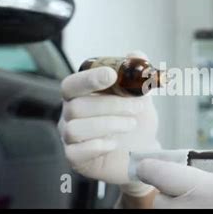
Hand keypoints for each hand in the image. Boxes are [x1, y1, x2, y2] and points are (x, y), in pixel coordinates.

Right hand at [58, 52, 159, 196]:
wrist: (142, 153)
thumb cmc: (135, 123)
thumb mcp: (141, 97)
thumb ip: (138, 75)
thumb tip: (136, 54)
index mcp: (81, 96)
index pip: (72, 84)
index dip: (89, 79)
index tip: (111, 75)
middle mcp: (70, 116)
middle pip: (77, 106)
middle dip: (111, 105)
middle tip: (137, 107)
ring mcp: (70, 138)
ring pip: (75, 128)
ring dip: (108, 124)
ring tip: (131, 124)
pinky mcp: (75, 159)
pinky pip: (76, 152)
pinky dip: (97, 145)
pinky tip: (115, 143)